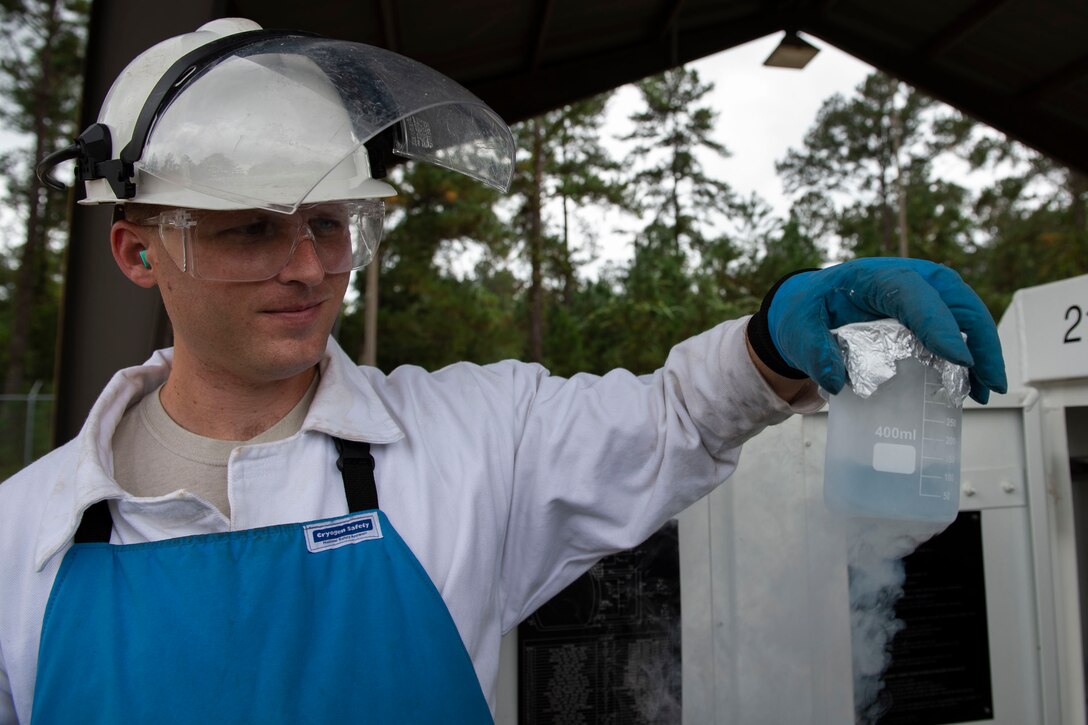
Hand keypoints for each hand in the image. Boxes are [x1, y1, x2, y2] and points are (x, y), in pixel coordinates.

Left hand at [748, 258, 1007, 403]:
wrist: (807, 305)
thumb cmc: (807, 312)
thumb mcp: (798, 328)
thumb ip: (813, 351)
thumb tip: (835, 380)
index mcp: (874, 276)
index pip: (914, 294)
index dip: (938, 324)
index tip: (959, 358)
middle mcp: (907, 278)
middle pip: (955, 300)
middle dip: (979, 339)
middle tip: (990, 381)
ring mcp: (922, 292)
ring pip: (964, 313)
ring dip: (982, 350)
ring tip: (987, 390)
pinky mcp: (927, 310)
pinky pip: (956, 327)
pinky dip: (970, 353)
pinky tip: (973, 386)